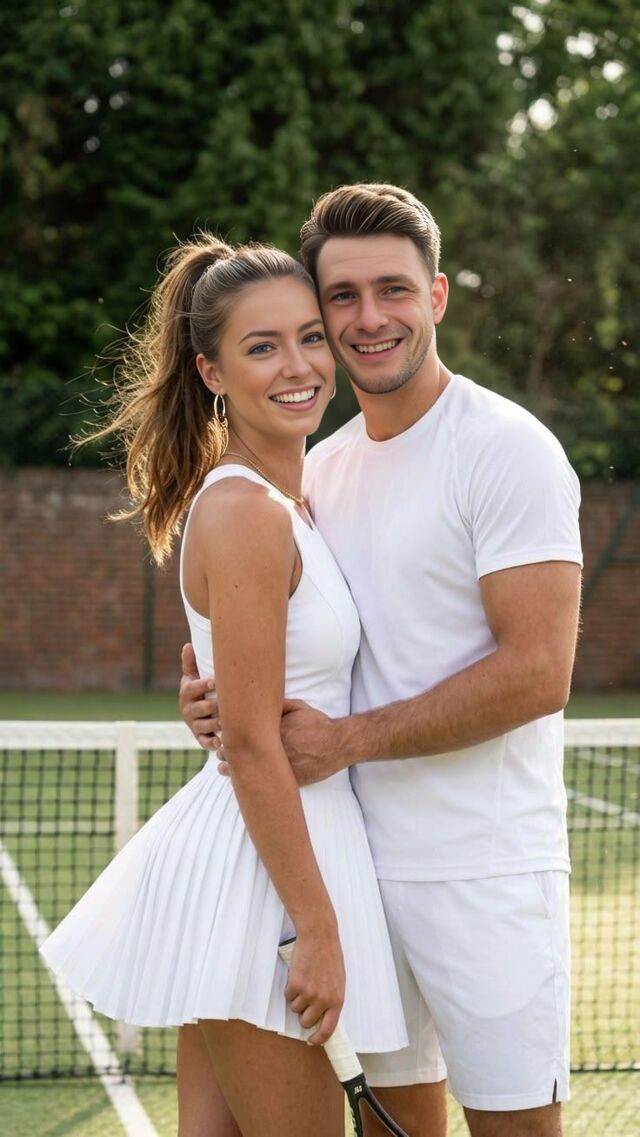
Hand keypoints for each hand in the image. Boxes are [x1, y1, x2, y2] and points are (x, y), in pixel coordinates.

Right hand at [179, 643, 220, 749]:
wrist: (194, 712)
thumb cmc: (198, 689)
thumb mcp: (192, 676)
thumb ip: (191, 663)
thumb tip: (188, 645)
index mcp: (187, 692)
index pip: (192, 688)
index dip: (203, 685)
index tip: (215, 681)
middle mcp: (188, 709)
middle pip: (199, 708)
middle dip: (212, 706)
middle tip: (225, 704)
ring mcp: (193, 724)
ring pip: (203, 725)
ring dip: (214, 725)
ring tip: (226, 722)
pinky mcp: (199, 737)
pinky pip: (203, 742)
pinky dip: (211, 743)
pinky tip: (220, 742)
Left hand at [217, 700, 344, 784]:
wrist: (337, 744)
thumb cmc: (318, 724)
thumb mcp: (298, 708)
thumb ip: (278, 706)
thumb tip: (260, 701)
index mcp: (273, 729)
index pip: (243, 733)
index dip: (228, 736)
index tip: (220, 736)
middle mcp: (274, 748)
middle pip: (242, 752)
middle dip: (227, 753)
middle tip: (219, 753)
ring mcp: (281, 765)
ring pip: (250, 770)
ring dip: (233, 770)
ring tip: (222, 769)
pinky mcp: (290, 778)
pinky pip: (266, 783)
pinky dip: (252, 782)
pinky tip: (241, 782)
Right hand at [285, 929, 344, 1045]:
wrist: (319, 937)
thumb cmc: (330, 957)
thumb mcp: (338, 981)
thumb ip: (331, 999)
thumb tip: (322, 1017)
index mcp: (337, 1000)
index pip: (328, 1029)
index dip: (318, 1038)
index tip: (312, 1041)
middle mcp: (323, 1000)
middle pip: (306, 1021)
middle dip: (303, 1013)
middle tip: (306, 998)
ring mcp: (309, 993)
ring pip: (295, 1008)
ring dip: (297, 998)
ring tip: (304, 981)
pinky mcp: (295, 985)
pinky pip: (288, 996)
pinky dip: (290, 988)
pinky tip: (298, 975)